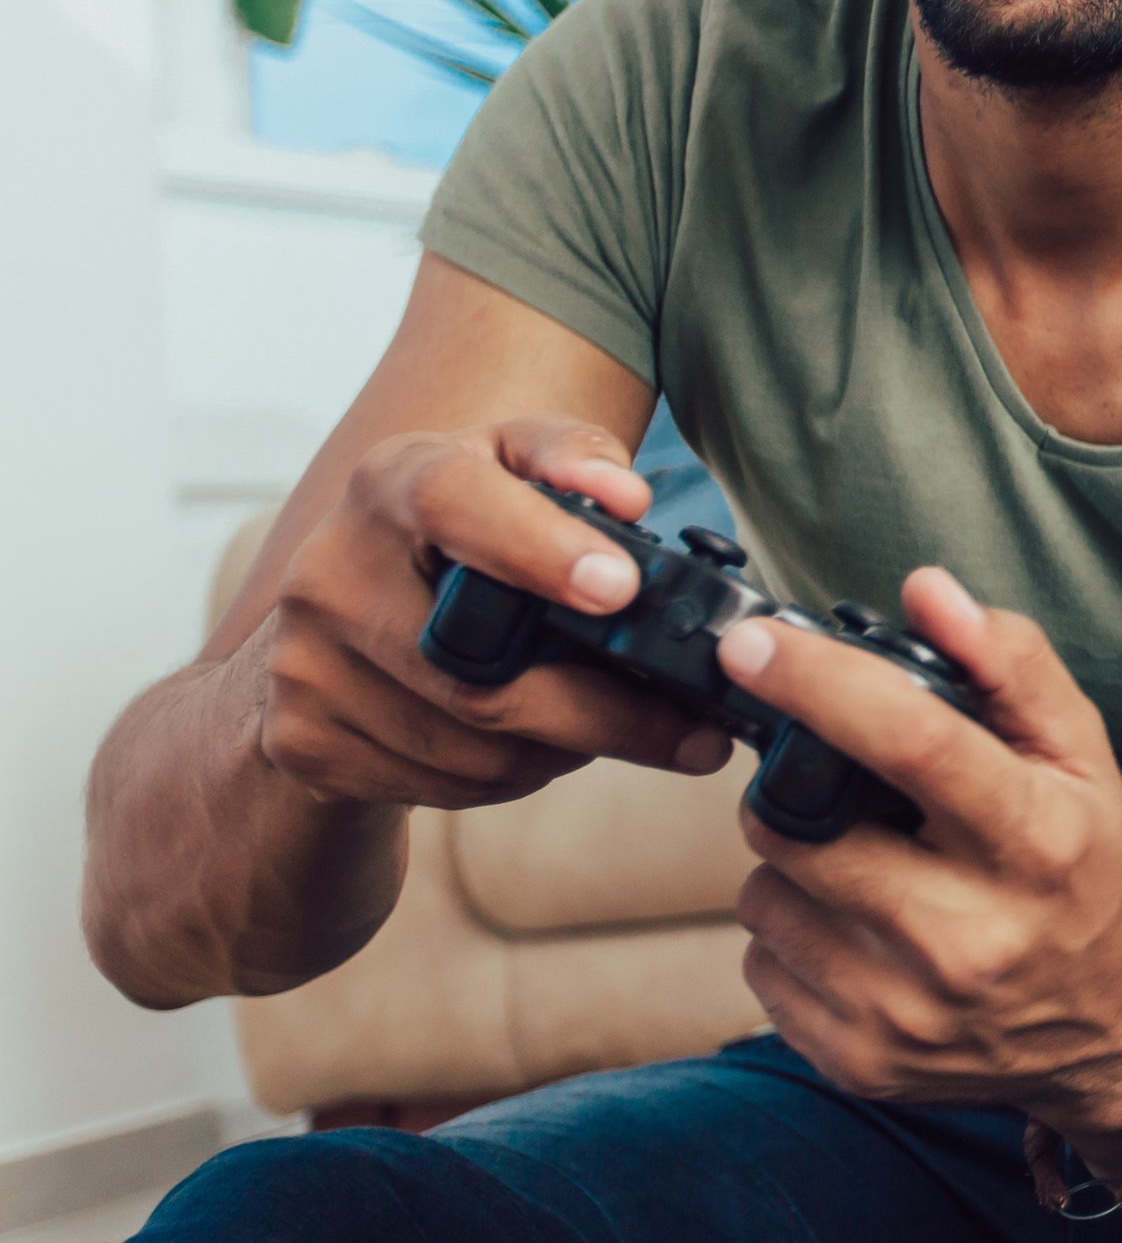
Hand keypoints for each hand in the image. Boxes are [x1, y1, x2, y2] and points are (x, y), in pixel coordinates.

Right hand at [238, 419, 731, 811]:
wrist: (324, 625)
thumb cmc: (450, 533)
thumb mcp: (505, 467)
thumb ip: (571, 456)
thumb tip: (626, 495)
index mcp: (390, 483)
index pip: (454, 502)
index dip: (538, 546)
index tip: (621, 587)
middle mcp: (332, 571)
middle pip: (480, 673)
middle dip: (605, 711)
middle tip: (695, 733)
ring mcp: (305, 665)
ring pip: (474, 747)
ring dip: (564, 748)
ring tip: (601, 724)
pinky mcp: (304, 741)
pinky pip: (443, 785)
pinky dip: (511, 776)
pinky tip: (528, 743)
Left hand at [721, 569, 1121, 1146]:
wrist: (1115, 1020)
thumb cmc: (1086, 865)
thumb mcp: (1081, 753)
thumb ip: (1010, 663)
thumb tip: (926, 593)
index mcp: (1037, 842)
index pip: (911, 743)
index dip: (819, 683)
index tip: (750, 644)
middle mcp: (973, 936)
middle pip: (801, 828)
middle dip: (788, 791)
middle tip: (830, 791)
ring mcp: (909, 1010)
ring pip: (765, 897)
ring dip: (790, 866)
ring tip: (857, 865)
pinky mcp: (860, 1062)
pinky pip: (762, 967)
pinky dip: (791, 936)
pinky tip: (855, 930)